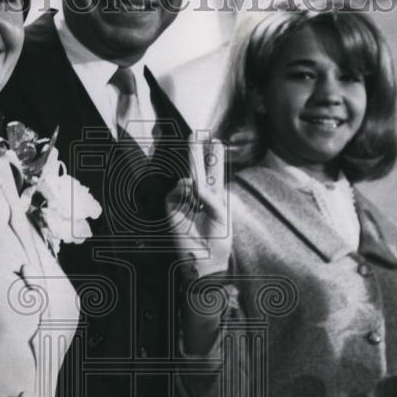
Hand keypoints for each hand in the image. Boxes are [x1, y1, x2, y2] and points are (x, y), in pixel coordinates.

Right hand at [166, 139, 229, 274]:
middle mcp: (200, 197)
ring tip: (195, 149)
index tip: (216, 142)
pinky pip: (176, 193)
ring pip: (187, 178)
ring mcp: (186, 202)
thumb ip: (212, 198)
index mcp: (216, 197)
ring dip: (192, 164)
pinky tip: (191, 191)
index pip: (215, 174)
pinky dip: (183, 190)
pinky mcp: (173, 210)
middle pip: (199, 170)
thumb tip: (194, 184)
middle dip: (197, 152)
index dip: (215, 158)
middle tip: (195, 135)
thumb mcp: (223, 217)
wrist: (206, 262)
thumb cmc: (219, 242)